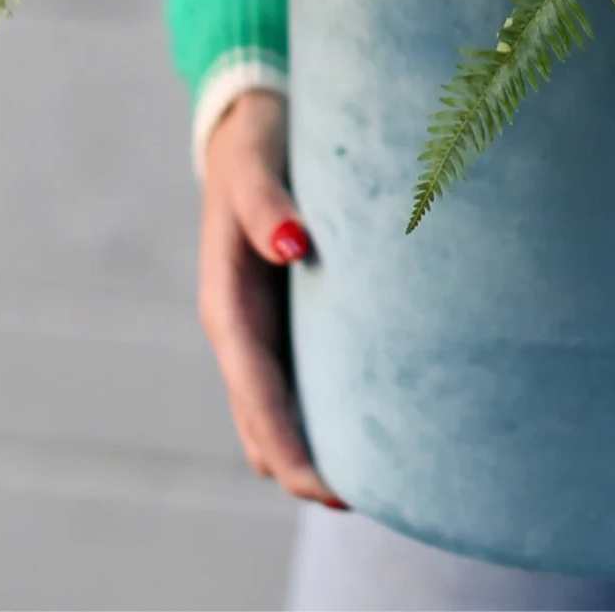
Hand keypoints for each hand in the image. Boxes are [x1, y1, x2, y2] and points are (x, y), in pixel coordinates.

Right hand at [197, 88, 344, 508]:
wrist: (250, 118)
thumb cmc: (258, 142)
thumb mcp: (256, 163)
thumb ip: (266, 202)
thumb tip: (293, 243)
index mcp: (228, 306)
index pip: (257, 401)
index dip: (291, 450)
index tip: (332, 489)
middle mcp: (242, 328)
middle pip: (267, 423)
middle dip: (308, 466)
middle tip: (375, 495)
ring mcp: (265, 324)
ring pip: (282, 410)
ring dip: (317, 445)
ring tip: (385, 473)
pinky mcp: (288, 311)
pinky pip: (302, 377)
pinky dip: (327, 408)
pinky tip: (375, 413)